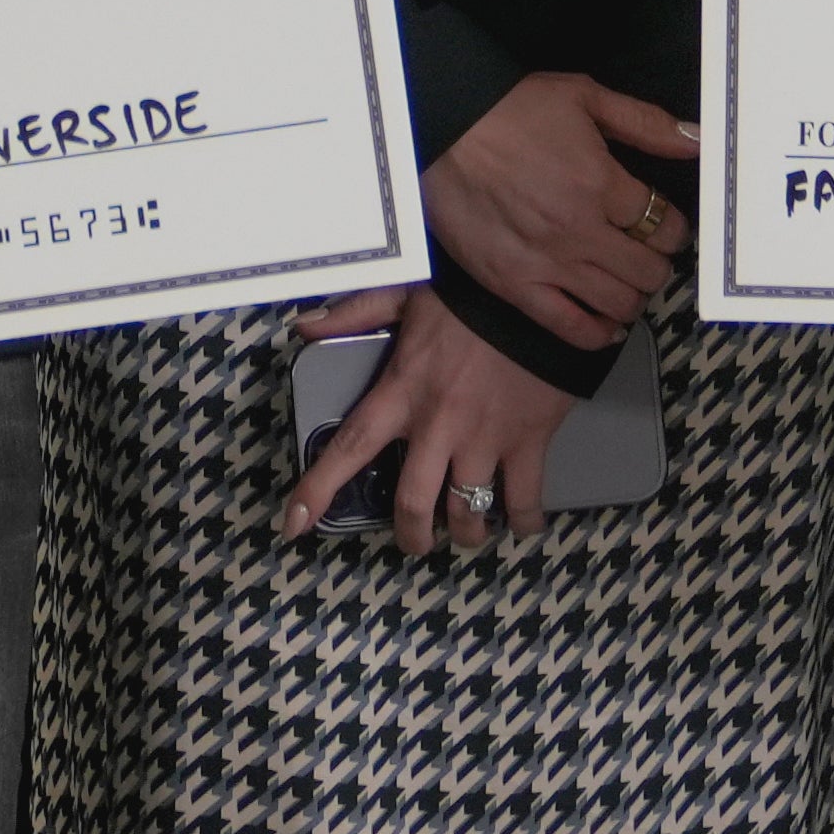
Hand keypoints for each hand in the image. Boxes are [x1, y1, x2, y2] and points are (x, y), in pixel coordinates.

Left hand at [284, 287, 601, 555]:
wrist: (539, 293)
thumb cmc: (470, 294)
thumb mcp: (405, 293)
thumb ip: (354, 314)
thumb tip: (305, 328)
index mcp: (402, 392)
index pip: (350, 448)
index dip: (318, 490)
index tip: (294, 525)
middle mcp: (437, 425)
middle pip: (412, 503)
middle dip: (411, 535)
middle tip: (415, 540)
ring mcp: (484, 438)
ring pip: (466, 511)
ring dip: (465, 532)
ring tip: (467, 533)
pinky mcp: (528, 441)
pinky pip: (524, 497)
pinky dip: (525, 520)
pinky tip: (523, 524)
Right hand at [426, 77, 703, 352]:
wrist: (439, 129)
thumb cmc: (510, 109)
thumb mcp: (584, 97)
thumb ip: (645, 123)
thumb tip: (696, 141)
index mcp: (601, 183)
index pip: (665, 225)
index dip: (674, 228)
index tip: (666, 225)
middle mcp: (580, 230)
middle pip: (648, 271)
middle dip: (657, 263)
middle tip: (648, 254)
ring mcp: (547, 263)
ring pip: (617, 303)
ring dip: (633, 296)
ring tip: (627, 282)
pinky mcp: (514, 285)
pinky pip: (569, 327)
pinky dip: (598, 333)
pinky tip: (607, 325)